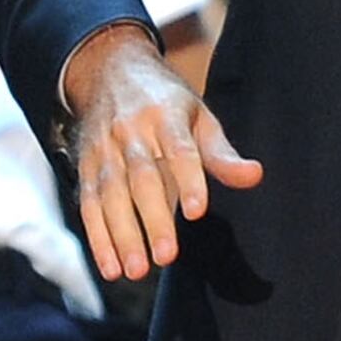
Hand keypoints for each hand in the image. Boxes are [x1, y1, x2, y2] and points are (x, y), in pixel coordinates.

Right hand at [61, 24, 261, 282]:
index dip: (188, 180)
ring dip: (121, 235)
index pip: (179, 149)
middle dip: (153, 218)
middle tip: (166, 256)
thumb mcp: (198, 116)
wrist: (108, 70)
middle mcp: (131, 131)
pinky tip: (109, 266)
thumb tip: (254, 176)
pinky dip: (98, 237)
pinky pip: (89, 203)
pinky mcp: (85, 165)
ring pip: (111, 193)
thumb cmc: (164, 101)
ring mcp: (104, 148)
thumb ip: (222, 154)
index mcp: (166, 115)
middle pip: (142, 177)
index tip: (197, 211)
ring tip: (136, 270)